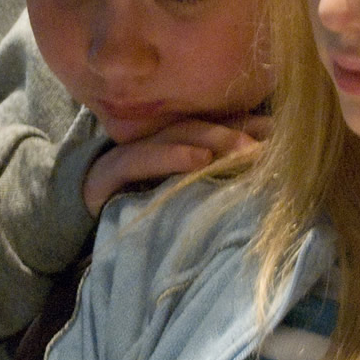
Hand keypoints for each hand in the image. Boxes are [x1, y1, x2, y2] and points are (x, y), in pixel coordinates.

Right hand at [83, 116, 270, 216]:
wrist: (76, 233)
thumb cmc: (137, 218)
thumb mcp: (182, 201)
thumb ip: (212, 182)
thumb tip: (262, 178)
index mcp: (173, 147)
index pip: (217, 128)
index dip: (250, 126)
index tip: (282, 132)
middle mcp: (155, 143)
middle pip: (202, 127)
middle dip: (239, 131)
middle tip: (271, 142)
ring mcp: (132, 153)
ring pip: (177, 136)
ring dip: (214, 140)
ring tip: (246, 149)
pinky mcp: (110, 172)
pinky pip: (142, 159)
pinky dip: (173, 156)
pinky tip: (200, 160)